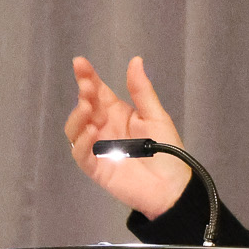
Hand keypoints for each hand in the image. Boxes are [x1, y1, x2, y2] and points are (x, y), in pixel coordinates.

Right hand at [64, 55, 193, 219]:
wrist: (173, 188)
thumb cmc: (167, 151)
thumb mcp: (156, 116)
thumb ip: (142, 91)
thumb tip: (135, 60)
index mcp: (118, 113)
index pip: (98, 92)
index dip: (87, 77)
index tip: (80, 63)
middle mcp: (104, 128)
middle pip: (85, 108)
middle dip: (83, 95)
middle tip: (87, 87)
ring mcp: (98, 148)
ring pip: (76, 130)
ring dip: (77, 117)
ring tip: (87, 107)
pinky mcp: (96, 168)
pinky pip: (81, 155)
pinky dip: (82, 143)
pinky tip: (91, 133)